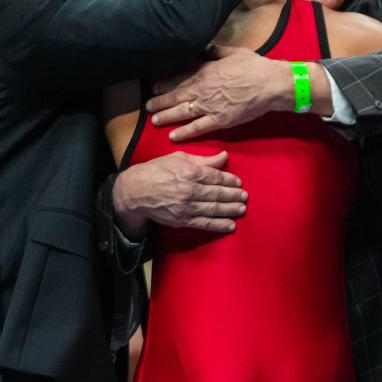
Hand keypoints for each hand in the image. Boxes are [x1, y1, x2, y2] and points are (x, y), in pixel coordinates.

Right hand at [112, 150, 246, 235]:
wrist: (136, 191)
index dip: (229, 180)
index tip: (238, 182)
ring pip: (214, 209)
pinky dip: (219, 225)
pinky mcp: (182, 220)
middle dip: (234, 195)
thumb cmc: (156, 171)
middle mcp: (190, 190)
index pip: (215, 176)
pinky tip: (230, 225)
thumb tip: (224, 157)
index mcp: (189, 172)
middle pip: (217, 193)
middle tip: (245, 196)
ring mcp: (186, 206)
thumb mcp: (178, 158)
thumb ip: (203, 160)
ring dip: (230, 209)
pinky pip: (204, 223)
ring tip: (242, 209)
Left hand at [147, 47, 295, 141]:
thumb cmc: (253, 66)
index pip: (179, 79)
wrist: (269, 84)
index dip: (165, 84)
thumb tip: (204, 47)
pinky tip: (173, 136)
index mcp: (205, 71)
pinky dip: (184, 132)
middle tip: (148, 107)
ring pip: (182, 112)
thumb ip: (215, 51)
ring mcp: (209, 106)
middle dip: (160, 102)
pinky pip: (197, 128)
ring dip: (166, 116)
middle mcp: (202, 90)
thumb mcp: (232, 52)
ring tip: (154, 121)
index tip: (155, 88)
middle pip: (176, 97)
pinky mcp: (219, 121)